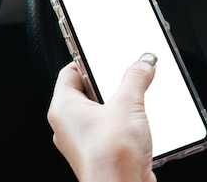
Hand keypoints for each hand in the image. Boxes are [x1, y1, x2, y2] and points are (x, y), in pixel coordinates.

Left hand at [47, 54, 157, 181]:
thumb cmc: (110, 156)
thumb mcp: (127, 104)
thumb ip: (136, 77)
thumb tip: (143, 62)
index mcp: (63, 108)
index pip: (70, 72)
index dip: (88, 59)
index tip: (105, 51)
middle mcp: (69, 126)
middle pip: (89, 91)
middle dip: (111, 82)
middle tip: (128, 73)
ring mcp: (86, 142)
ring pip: (104, 112)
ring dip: (122, 104)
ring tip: (139, 98)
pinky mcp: (104, 154)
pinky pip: (114, 130)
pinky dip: (128, 124)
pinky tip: (143, 121)